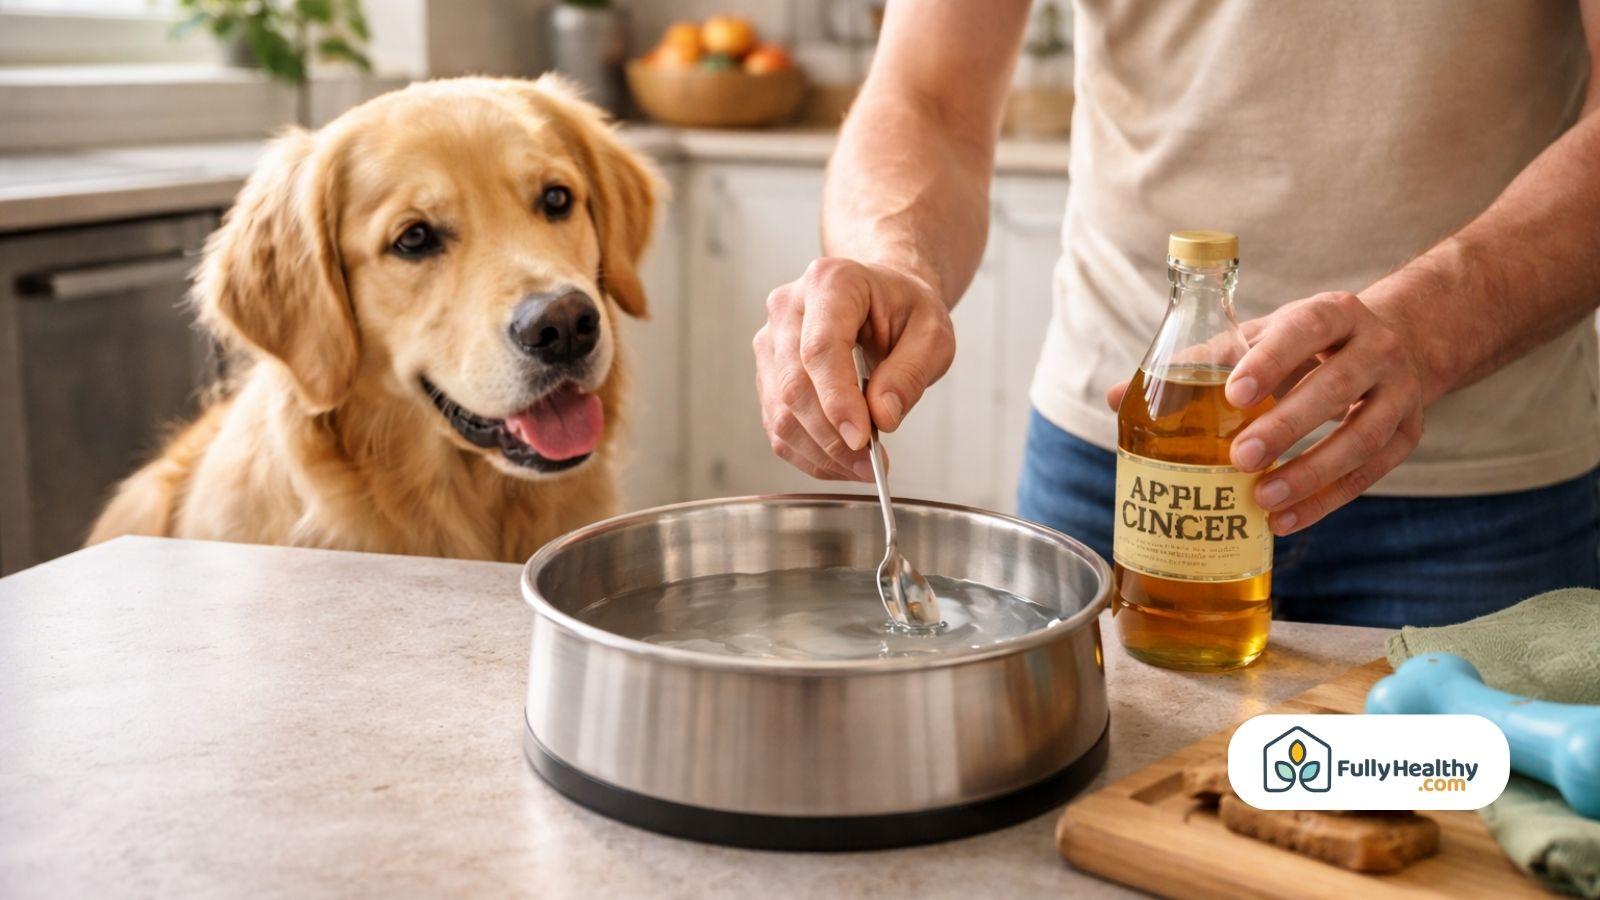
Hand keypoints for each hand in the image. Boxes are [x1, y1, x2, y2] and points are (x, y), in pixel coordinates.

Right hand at [752, 257, 955, 479]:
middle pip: (794, 386)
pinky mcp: (767, 373)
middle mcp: (788, 308)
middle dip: (831, 437)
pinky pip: (777, 425)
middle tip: (870, 465)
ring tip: (862, 467)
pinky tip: (841, 461)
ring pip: (780, 412)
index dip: (837, 400)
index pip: (820, 349)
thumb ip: (911, 373)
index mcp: (830, 282)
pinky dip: (809, 453)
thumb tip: (882, 418)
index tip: (862, 439)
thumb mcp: (933, 333)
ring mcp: (770, 341)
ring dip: (820, 452)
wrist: (881, 297)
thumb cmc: (906, 309)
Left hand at [1106, 292, 1424, 534]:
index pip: (1305, 328)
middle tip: (1240, 457)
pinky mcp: (1407, 435)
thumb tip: (1115, 397)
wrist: (1394, 346)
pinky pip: (1371, 473)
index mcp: (1332, 313)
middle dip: (1288, 424)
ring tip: (1261, 500)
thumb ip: (1196, 364)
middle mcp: (1375, 347)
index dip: (1271, 359)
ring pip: (1363, 436)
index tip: (1234, 393)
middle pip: (1336, 386)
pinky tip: (1286, 520)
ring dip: (1311, 473)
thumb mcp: (1257, 339)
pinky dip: (1328, 500)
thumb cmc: (1302, 346)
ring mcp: (1399, 392)